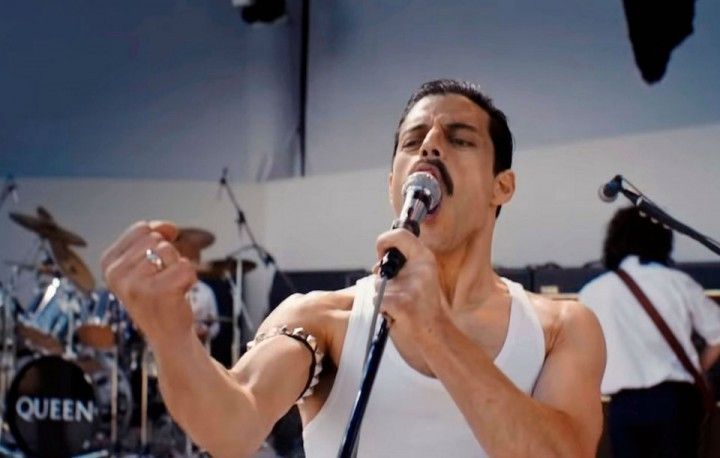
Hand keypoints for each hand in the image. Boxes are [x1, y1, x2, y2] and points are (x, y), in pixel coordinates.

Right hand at [101, 221, 196, 346]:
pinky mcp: (159, 292)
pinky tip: (179, 295)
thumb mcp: (145, 264)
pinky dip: (190, 279)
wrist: (168, 336)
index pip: (141, 229)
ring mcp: (136, 284)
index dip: (159, 239)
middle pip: (156, 239)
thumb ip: (152, 238)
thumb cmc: (159, 296)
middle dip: (167, 257)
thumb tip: (168, 227)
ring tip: (169, 289)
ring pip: (170, 251)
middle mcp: (116, 274)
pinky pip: (186, 266)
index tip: (156, 265)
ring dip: (178, 268)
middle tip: (163, 281)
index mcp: (108, 264)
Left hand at [375, 228, 448, 337]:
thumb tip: (377, 266)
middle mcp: (420, 269)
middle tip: (396, 293)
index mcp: (426, 258)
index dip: (384, 240)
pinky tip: (396, 315)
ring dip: (382, 297)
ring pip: (378, 284)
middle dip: (382, 280)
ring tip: (400, 307)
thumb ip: (402, 265)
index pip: (400, 234)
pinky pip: (377, 300)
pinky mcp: (401, 303)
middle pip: (382, 265)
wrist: (435, 336)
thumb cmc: (423, 307)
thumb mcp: (419, 276)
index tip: (382, 253)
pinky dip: (381, 309)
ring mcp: (411, 286)